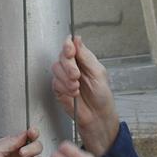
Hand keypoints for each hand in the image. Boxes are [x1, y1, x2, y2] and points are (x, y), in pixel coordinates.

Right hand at [51, 36, 119, 156]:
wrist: (98, 116)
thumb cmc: (102, 96)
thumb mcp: (98, 73)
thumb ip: (86, 56)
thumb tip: (77, 39)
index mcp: (83, 59)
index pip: (71, 46)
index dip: (68, 46)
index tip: (70, 51)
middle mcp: (72, 66)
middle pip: (62, 56)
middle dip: (68, 65)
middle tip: (76, 75)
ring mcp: (64, 77)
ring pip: (56, 68)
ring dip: (66, 78)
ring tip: (76, 87)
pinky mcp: (59, 89)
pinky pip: (55, 83)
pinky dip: (64, 88)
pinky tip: (73, 93)